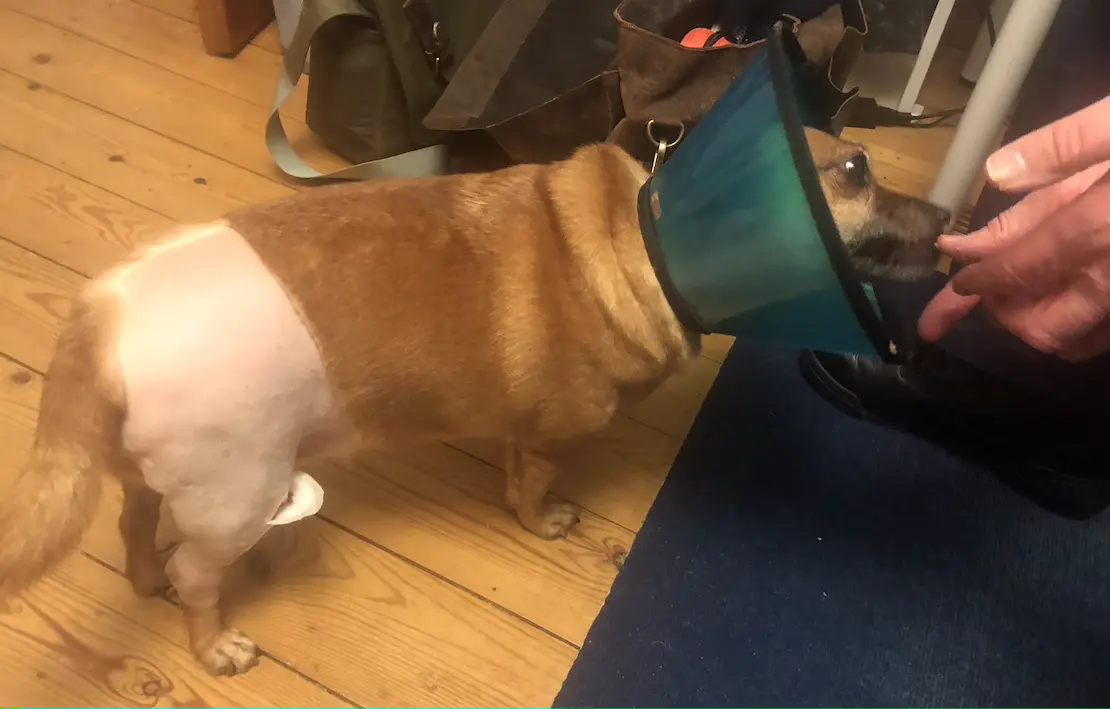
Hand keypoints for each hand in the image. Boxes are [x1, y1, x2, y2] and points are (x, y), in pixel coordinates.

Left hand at [917, 94, 1109, 360]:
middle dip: (1004, 314)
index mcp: (1096, 230)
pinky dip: (1074, 324)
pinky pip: (1100, 335)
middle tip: (984, 290)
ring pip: (1073, 342)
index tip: (953, 283)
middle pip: (1041, 328)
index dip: (976, 282)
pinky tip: (1061, 291)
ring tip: (1017, 294)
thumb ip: (1063, 148)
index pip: (1016, 270)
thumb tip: (995, 173)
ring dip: (1038, 325)